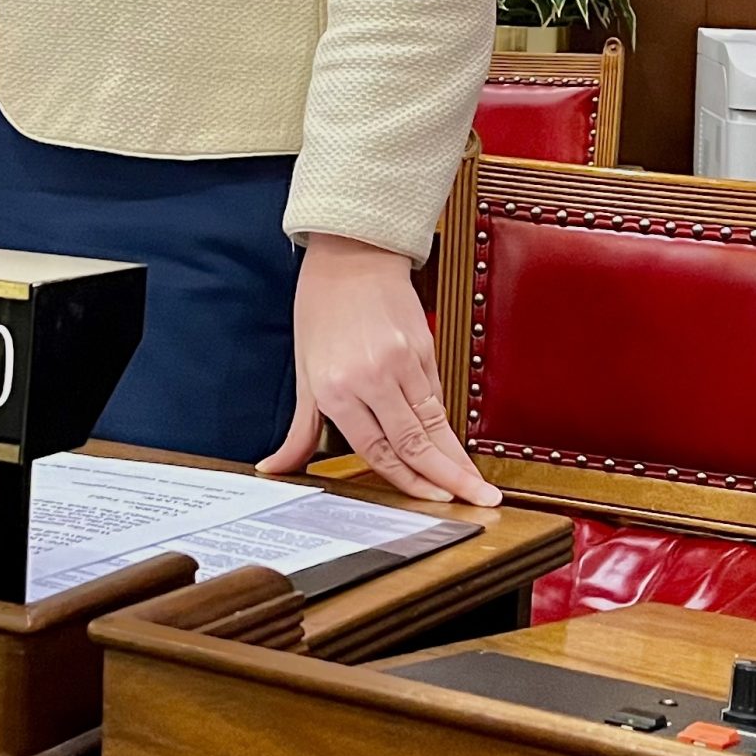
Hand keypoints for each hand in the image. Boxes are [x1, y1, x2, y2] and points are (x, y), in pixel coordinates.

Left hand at [258, 233, 499, 505]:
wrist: (350, 252)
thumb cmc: (321, 308)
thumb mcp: (303, 371)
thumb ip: (300, 429)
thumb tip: (276, 468)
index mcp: (336, 388)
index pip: (379, 449)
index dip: (411, 481)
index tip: (436, 501)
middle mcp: (371, 377)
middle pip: (416, 441)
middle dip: (449, 479)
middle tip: (479, 503)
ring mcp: (402, 361)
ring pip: (434, 420)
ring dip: (457, 457)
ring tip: (479, 485)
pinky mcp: (424, 346)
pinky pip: (437, 394)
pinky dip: (447, 422)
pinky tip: (457, 444)